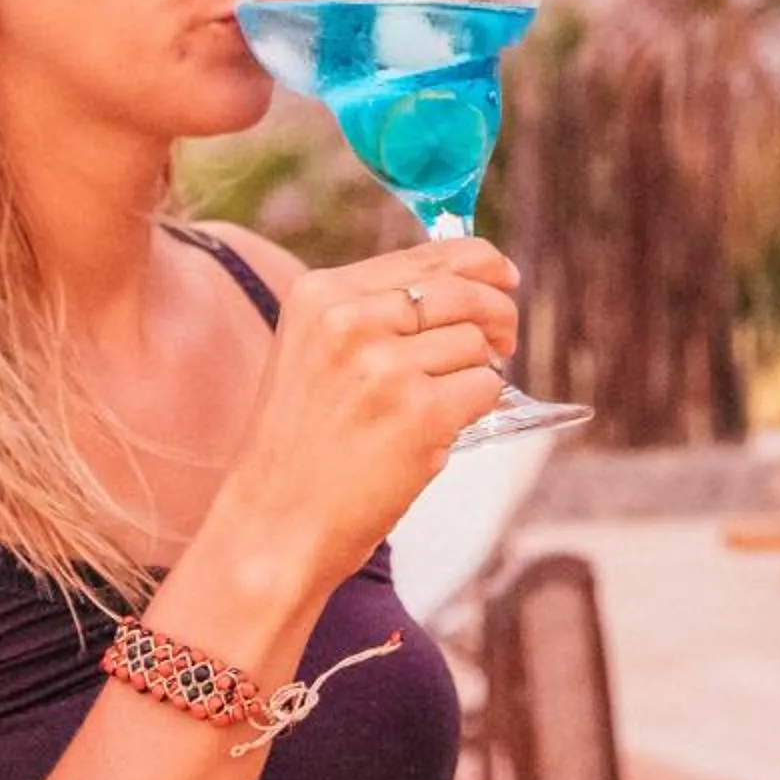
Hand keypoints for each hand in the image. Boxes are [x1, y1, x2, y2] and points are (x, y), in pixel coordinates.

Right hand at [214, 236, 519, 590]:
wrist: (274, 523)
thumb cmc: (300, 443)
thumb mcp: (314, 350)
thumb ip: (373, 310)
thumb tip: (466, 280)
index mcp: (321, 294)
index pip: (427, 256)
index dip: (480, 263)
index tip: (504, 276)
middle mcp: (351, 321)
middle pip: (463, 292)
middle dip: (499, 312)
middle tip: (505, 338)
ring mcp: (386, 367)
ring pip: (477, 343)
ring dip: (479, 369)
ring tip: (447, 397)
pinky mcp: (420, 414)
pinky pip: (485, 388)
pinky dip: (479, 406)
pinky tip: (445, 426)